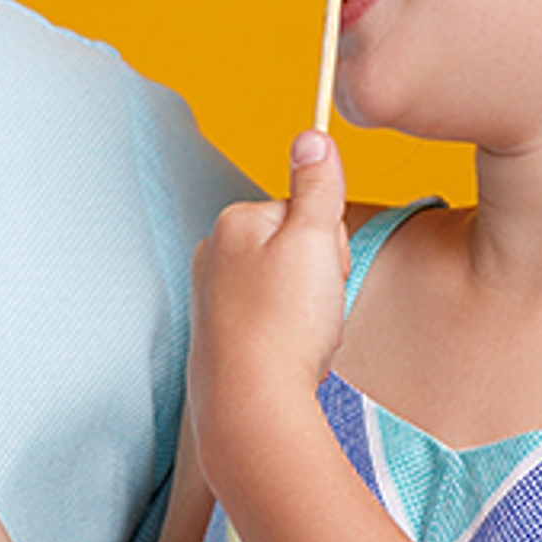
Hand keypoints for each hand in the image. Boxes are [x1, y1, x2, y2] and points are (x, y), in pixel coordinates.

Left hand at [190, 132, 352, 451]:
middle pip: (294, 248)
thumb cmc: (284, 323)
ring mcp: (212, 299)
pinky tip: (289, 356)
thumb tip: (312, 135)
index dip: (329, 243)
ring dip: (308, 310)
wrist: (252, 405)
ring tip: (302, 337)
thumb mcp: (315, 240)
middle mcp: (213, 255)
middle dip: (319, 276)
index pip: (304, 212)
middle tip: (314, 309)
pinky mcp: (219, 337)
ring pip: (287, 287)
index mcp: (233, 223)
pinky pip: (272, 323)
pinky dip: (288, 338)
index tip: (324, 273)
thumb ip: (317, 186)